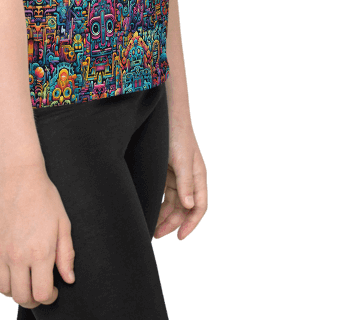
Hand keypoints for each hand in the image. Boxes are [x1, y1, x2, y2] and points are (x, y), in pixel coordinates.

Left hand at [153, 120, 206, 240]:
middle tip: (156, 234)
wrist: (167, 114)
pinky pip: (165, 194)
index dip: (191, 224)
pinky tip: (150, 210)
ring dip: (164, 216)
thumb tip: (190, 206)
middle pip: (184, 209)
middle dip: (172, 223)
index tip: (180, 237)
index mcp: (198, 177)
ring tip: (151, 227)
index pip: (199, 207)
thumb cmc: (177, 134)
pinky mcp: (166, 172)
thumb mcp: (182, 159)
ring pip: (174, 203)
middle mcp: (190, 179)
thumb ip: (186, 183)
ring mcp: (178, 176)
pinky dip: (159, 203)